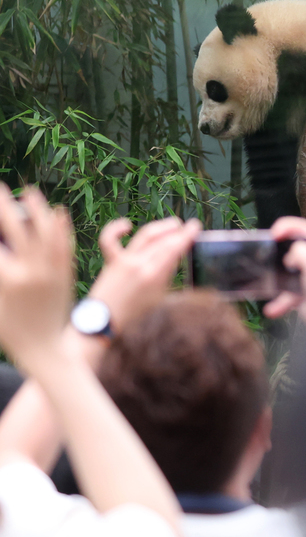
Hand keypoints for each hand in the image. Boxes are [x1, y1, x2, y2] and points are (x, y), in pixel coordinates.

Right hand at [0, 186, 74, 369]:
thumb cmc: (10, 331)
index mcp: (7, 279)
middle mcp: (30, 272)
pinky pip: (64, 245)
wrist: (44, 348)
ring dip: (38, 209)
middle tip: (0, 188)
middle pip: (18, 230)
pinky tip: (58, 212)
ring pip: (46, 233)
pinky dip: (61, 228)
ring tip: (31, 191)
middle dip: (5, 206)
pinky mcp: (67, 275)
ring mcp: (51, 272)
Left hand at [88, 216, 200, 330]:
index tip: (195, 226)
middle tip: (189, 226)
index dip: (187, 235)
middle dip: (179, 231)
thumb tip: (177, 258)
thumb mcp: (161, 298)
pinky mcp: (111, 261)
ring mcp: (125, 261)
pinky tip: (127, 225)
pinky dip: (117, 229)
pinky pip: (110, 240)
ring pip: (145, 236)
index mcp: (155, 275)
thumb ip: (168, 276)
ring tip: (173, 224)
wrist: (105, 323)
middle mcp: (140, 264)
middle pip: (164, 241)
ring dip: (161, 227)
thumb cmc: (135, 316)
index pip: (175, 247)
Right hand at [263, 217, 305, 326]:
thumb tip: (290, 255)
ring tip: (267, 283)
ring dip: (274, 280)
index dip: (287, 226)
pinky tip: (272, 309)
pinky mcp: (301, 291)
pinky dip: (278, 301)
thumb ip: (302, 252)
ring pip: (284, 271)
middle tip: (264, 253)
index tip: (273, 233)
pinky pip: (284, 293)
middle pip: (291, 247)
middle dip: (277, 250)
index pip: (304, 228)